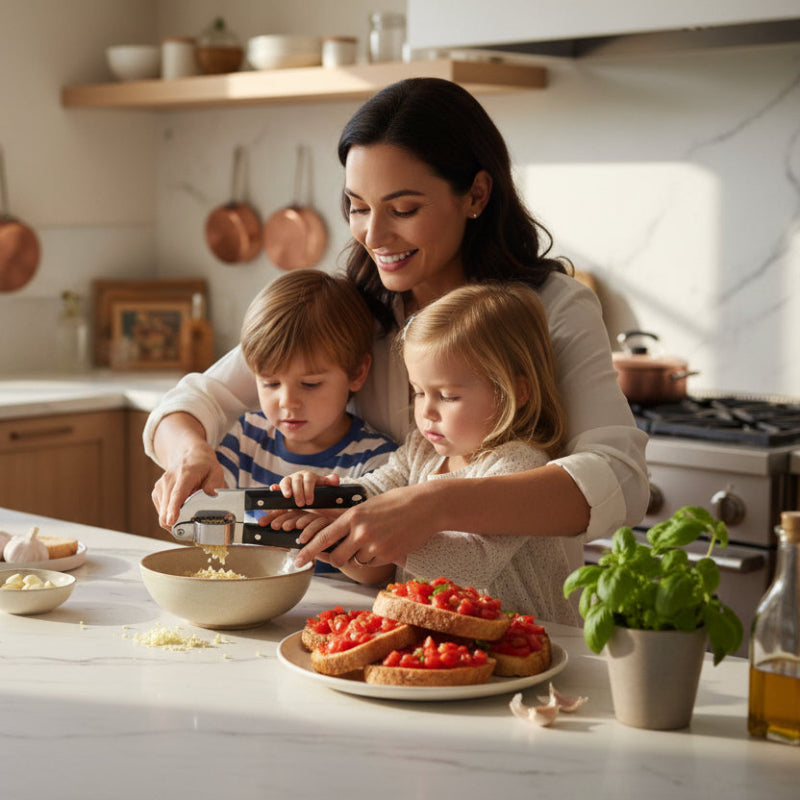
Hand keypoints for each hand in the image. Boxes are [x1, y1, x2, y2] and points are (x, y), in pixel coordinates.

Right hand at [151, 440, 226, 529]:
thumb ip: (214, 485)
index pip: (177, 493)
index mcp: (185, 474)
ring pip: (162, 513)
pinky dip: (169, 515)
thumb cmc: (203, 465)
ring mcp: (160, 486)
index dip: (173, 509)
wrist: (188, 454)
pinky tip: (181, 508)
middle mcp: (169, 480)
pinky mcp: (156, 492)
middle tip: (191, 527)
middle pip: (166, 507)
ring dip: (173, 519)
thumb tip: (211, 496)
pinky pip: (161, 511)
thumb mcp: (216, 472)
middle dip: (176, 523)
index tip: (171, 520)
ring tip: (188, 513)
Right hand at [276, 472, 338, 506]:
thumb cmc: (316, 488)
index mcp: (309, 475)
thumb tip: (336, 479)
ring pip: (286, 481)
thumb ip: (329, 482)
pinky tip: (273, 489)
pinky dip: (275, 487)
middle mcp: (298, 476)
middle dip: (298, 493)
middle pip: (297, 481)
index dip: (309, 490)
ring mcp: (289, 480)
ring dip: (285, 488)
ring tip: (287, 497)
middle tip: (300, 504)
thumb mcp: (323, 486)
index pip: (309, 480)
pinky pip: (277, 485)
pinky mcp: (282, 486)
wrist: (307, 489)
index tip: (310, 501)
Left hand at [294, 482, 441, 568]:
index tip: (298, 559)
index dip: (307, 550)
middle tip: (346, 552)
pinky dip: (376, 557)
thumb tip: (334, 534)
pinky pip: (373, 563)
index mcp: (352, 516)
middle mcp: (360, 532)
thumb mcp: (369, 506)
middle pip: (338, 557)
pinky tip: (388, 542)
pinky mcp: (388, 555)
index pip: (323, 537)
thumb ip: (351, 520)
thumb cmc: (397, 502)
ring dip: (363, 554)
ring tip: (379, 537)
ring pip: (357, 560)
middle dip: (338, 558)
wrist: (425, 506)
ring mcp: (375, 545)